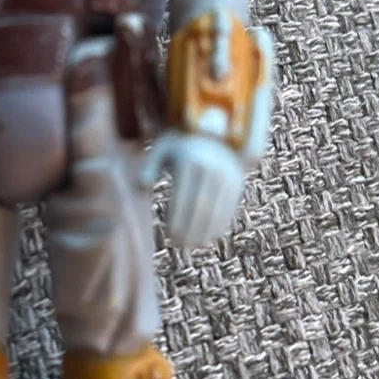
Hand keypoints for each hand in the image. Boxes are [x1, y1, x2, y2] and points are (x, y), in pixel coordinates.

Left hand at [139, 131, 245, 248]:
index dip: (178, 219)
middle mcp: (211, 168)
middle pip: (201, 206)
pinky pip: (228, 208)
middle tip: (179, 244)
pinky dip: (219, 225)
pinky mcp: (236, 183)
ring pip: (217, 209)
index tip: (169, 235)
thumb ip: (149, 166)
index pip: (184, 196)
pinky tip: (207, 238)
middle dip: (191, 228)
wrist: (214, 133)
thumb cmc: (179, 145)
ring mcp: (226, 176)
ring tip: (192, 245)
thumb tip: (142, 187)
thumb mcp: (162, 148)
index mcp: (190, 161)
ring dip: (205, 231)